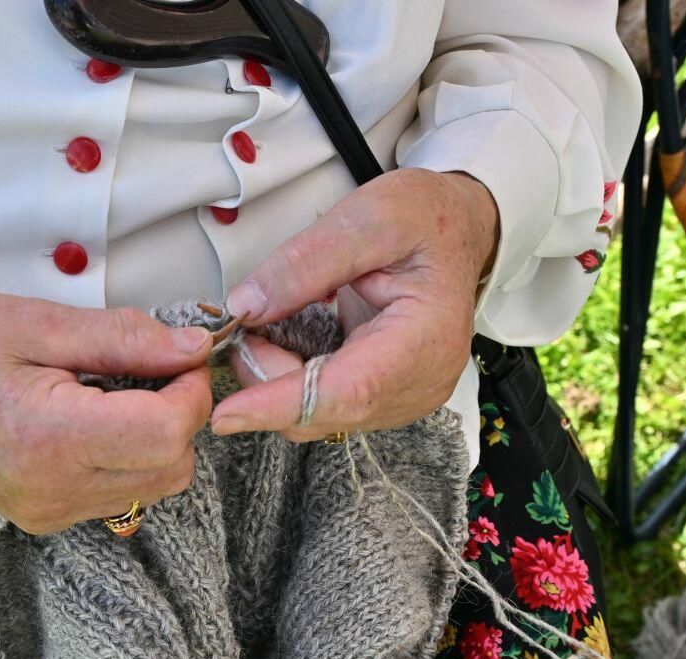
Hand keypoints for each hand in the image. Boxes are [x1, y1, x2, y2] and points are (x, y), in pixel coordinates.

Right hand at [0, 292, 212, 533]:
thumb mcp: (33, 322)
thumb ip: (121, 338)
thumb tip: (193, 347)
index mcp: (47, 438)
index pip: (168, 432)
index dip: (191, 389)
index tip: (178, 352)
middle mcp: (53, 490)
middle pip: (174, 465)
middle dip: (180, 412)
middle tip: (147, 364)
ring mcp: (50, 512)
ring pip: (157, 484)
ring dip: (157, 435)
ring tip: (111, 387)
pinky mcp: (48, 517)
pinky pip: (123, 491)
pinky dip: (129, 454)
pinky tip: (92, 417)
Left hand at [211, 168, 498, 440]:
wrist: (457, 230)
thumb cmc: (426, 220)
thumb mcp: (368, 216)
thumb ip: (304, 262)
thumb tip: (247, 308)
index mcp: (427, 338)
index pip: (347, 391)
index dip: (282, 404)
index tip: (228, 412)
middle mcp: (421, 382)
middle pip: (326, 411)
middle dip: (269, 379)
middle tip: (246, 328)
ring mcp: (406, 397)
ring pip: (319, 416)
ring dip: (278, 381)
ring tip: (273, 326)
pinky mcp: (388, 399)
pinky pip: (326, 408)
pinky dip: (293, 382)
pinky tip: (291, 342)